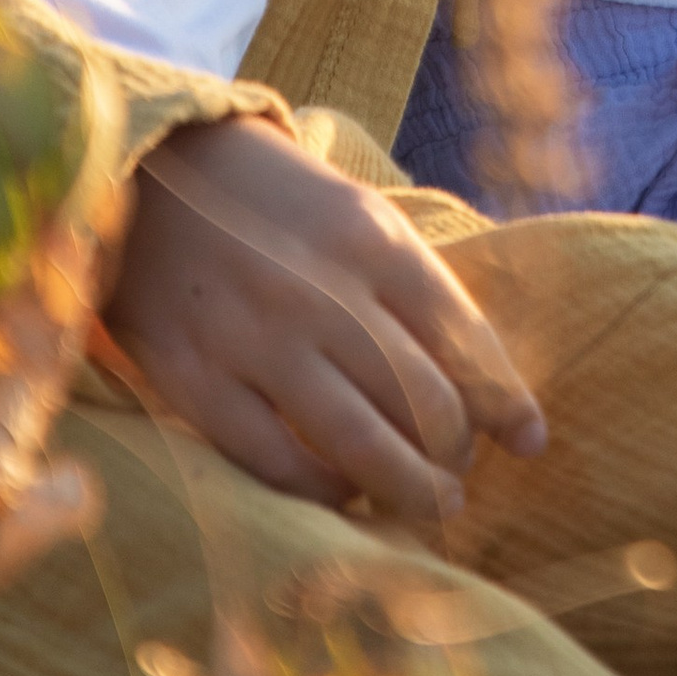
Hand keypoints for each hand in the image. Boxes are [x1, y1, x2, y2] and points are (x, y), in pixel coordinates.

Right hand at [97, 119, 545, 529]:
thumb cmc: (272, 203)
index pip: (464, 339)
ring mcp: (255, 338)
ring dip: (407, 488)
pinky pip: (275, 461)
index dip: (505, 401)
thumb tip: (481, 376)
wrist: (146, 170)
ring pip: (359, 442)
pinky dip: (321, 490)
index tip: (529, 440)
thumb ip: (412, 286)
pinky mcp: (194, 378)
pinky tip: (341, 493)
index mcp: (374, 240)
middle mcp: (322, 291)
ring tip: (428, 505)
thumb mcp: (356, 214)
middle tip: (460, 475)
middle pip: (421, 400)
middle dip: (456, 452)